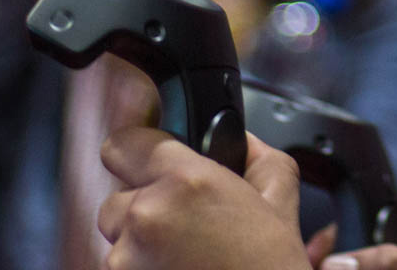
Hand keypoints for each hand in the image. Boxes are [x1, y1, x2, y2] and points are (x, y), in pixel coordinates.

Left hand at [97, 126, 307, 269]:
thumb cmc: (268, 269)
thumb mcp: (280, 197)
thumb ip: (255, 153)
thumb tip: (238, 140)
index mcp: (186, 182)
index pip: (122, 143)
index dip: (138, 150)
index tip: (149, 159)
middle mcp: (148, 216)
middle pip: (116, 197)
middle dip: (142, 206)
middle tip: (181, 222)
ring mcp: (125, 259)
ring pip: (115, 238)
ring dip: (138, 243)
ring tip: (182, 255)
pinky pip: (119, 267)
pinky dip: (140, 268)